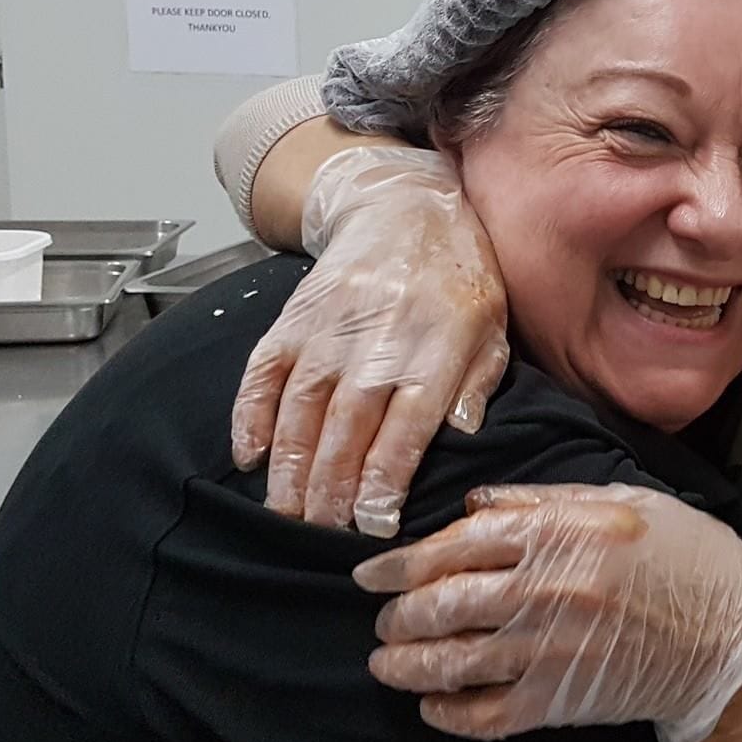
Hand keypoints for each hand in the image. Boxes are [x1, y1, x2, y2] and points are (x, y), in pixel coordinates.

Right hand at [230, 147, 509, 537]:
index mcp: (437, 346)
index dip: (385, 477)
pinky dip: (249, 414)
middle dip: (331, 486)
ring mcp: (331, 326)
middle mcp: (380, 338)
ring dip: (289, 463)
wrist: (405, 208)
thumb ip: (480, 382)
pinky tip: (249, 455)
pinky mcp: (295, 316)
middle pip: (347, 424)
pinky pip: (263, 370)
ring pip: (301, 404)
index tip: (373, 523)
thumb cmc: (460, 280)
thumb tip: (464, 435)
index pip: (407, 424)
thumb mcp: (493, 327)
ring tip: (285, 511)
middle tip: (322, 534)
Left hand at [353, 483, 741, 741]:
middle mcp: (546, 589)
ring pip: (452, 660)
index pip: (456, 545)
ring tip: (387, 663)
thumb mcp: (625, 503)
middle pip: (442, 602)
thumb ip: (545, 500)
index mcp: (560, 533)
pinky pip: (485, 714)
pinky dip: (449, 713)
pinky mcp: (560, 701)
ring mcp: (550, 649)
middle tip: (382, 619)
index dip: (401, 563)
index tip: (370, 574)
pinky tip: (433, 706)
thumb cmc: (688, 561)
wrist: (733, 642)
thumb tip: (473, 504)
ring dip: (407, 664)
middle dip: (398, 613)